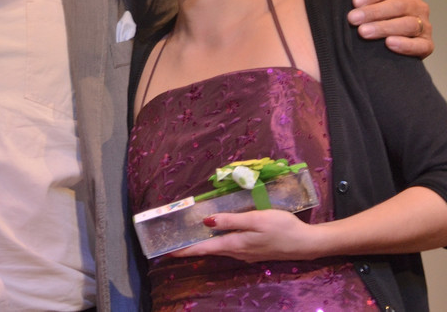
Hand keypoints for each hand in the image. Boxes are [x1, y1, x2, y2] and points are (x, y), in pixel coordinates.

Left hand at [171, 210, 319, 261]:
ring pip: (219, 249)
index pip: (204, 248)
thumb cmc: (281, 227)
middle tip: (173, 243)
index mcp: (235, 244)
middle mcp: (237, 252)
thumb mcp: (255, 220)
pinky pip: (229, 247)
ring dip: (203, 245)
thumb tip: (206, 221)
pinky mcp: (254, 251)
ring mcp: (246, 253)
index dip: (185, 250)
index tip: (166, 251)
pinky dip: (217, 242)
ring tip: (188, 238)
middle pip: (209, 250)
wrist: (307, 243)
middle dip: (191, 248)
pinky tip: (216, 235)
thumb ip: (231, 221)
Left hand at [348, 0, 432, 57]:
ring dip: (384, 28)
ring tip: (363, 32)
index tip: (354, 1)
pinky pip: (420, 45)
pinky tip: (389, 44)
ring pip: (408, 24)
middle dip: (373, 12)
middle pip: (398, 6)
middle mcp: (419, 7)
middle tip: (352, 19)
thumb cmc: (378, 15)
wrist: (385, 42)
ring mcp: (424, 26)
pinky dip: (405, 45)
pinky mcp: (426, 45)